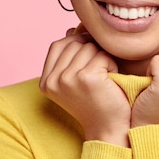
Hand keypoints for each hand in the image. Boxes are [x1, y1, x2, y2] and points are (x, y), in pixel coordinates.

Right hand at [40, 29, 130, 146]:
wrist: (109, 129)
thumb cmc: (96, 103)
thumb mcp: (75, 80)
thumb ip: (69, 56)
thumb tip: (71, 29)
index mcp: (46, 81)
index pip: (57, 45)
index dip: (76, 42)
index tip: (90, 54)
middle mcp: (53, 80)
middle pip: (74, 43)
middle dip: (91, 50)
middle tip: (101, 70)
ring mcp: (67, 79)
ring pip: (89, 47)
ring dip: (103, 58)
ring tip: (105, 77)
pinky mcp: (85, 78)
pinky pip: (102, 55)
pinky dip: (112, 65)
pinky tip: (111, 80)